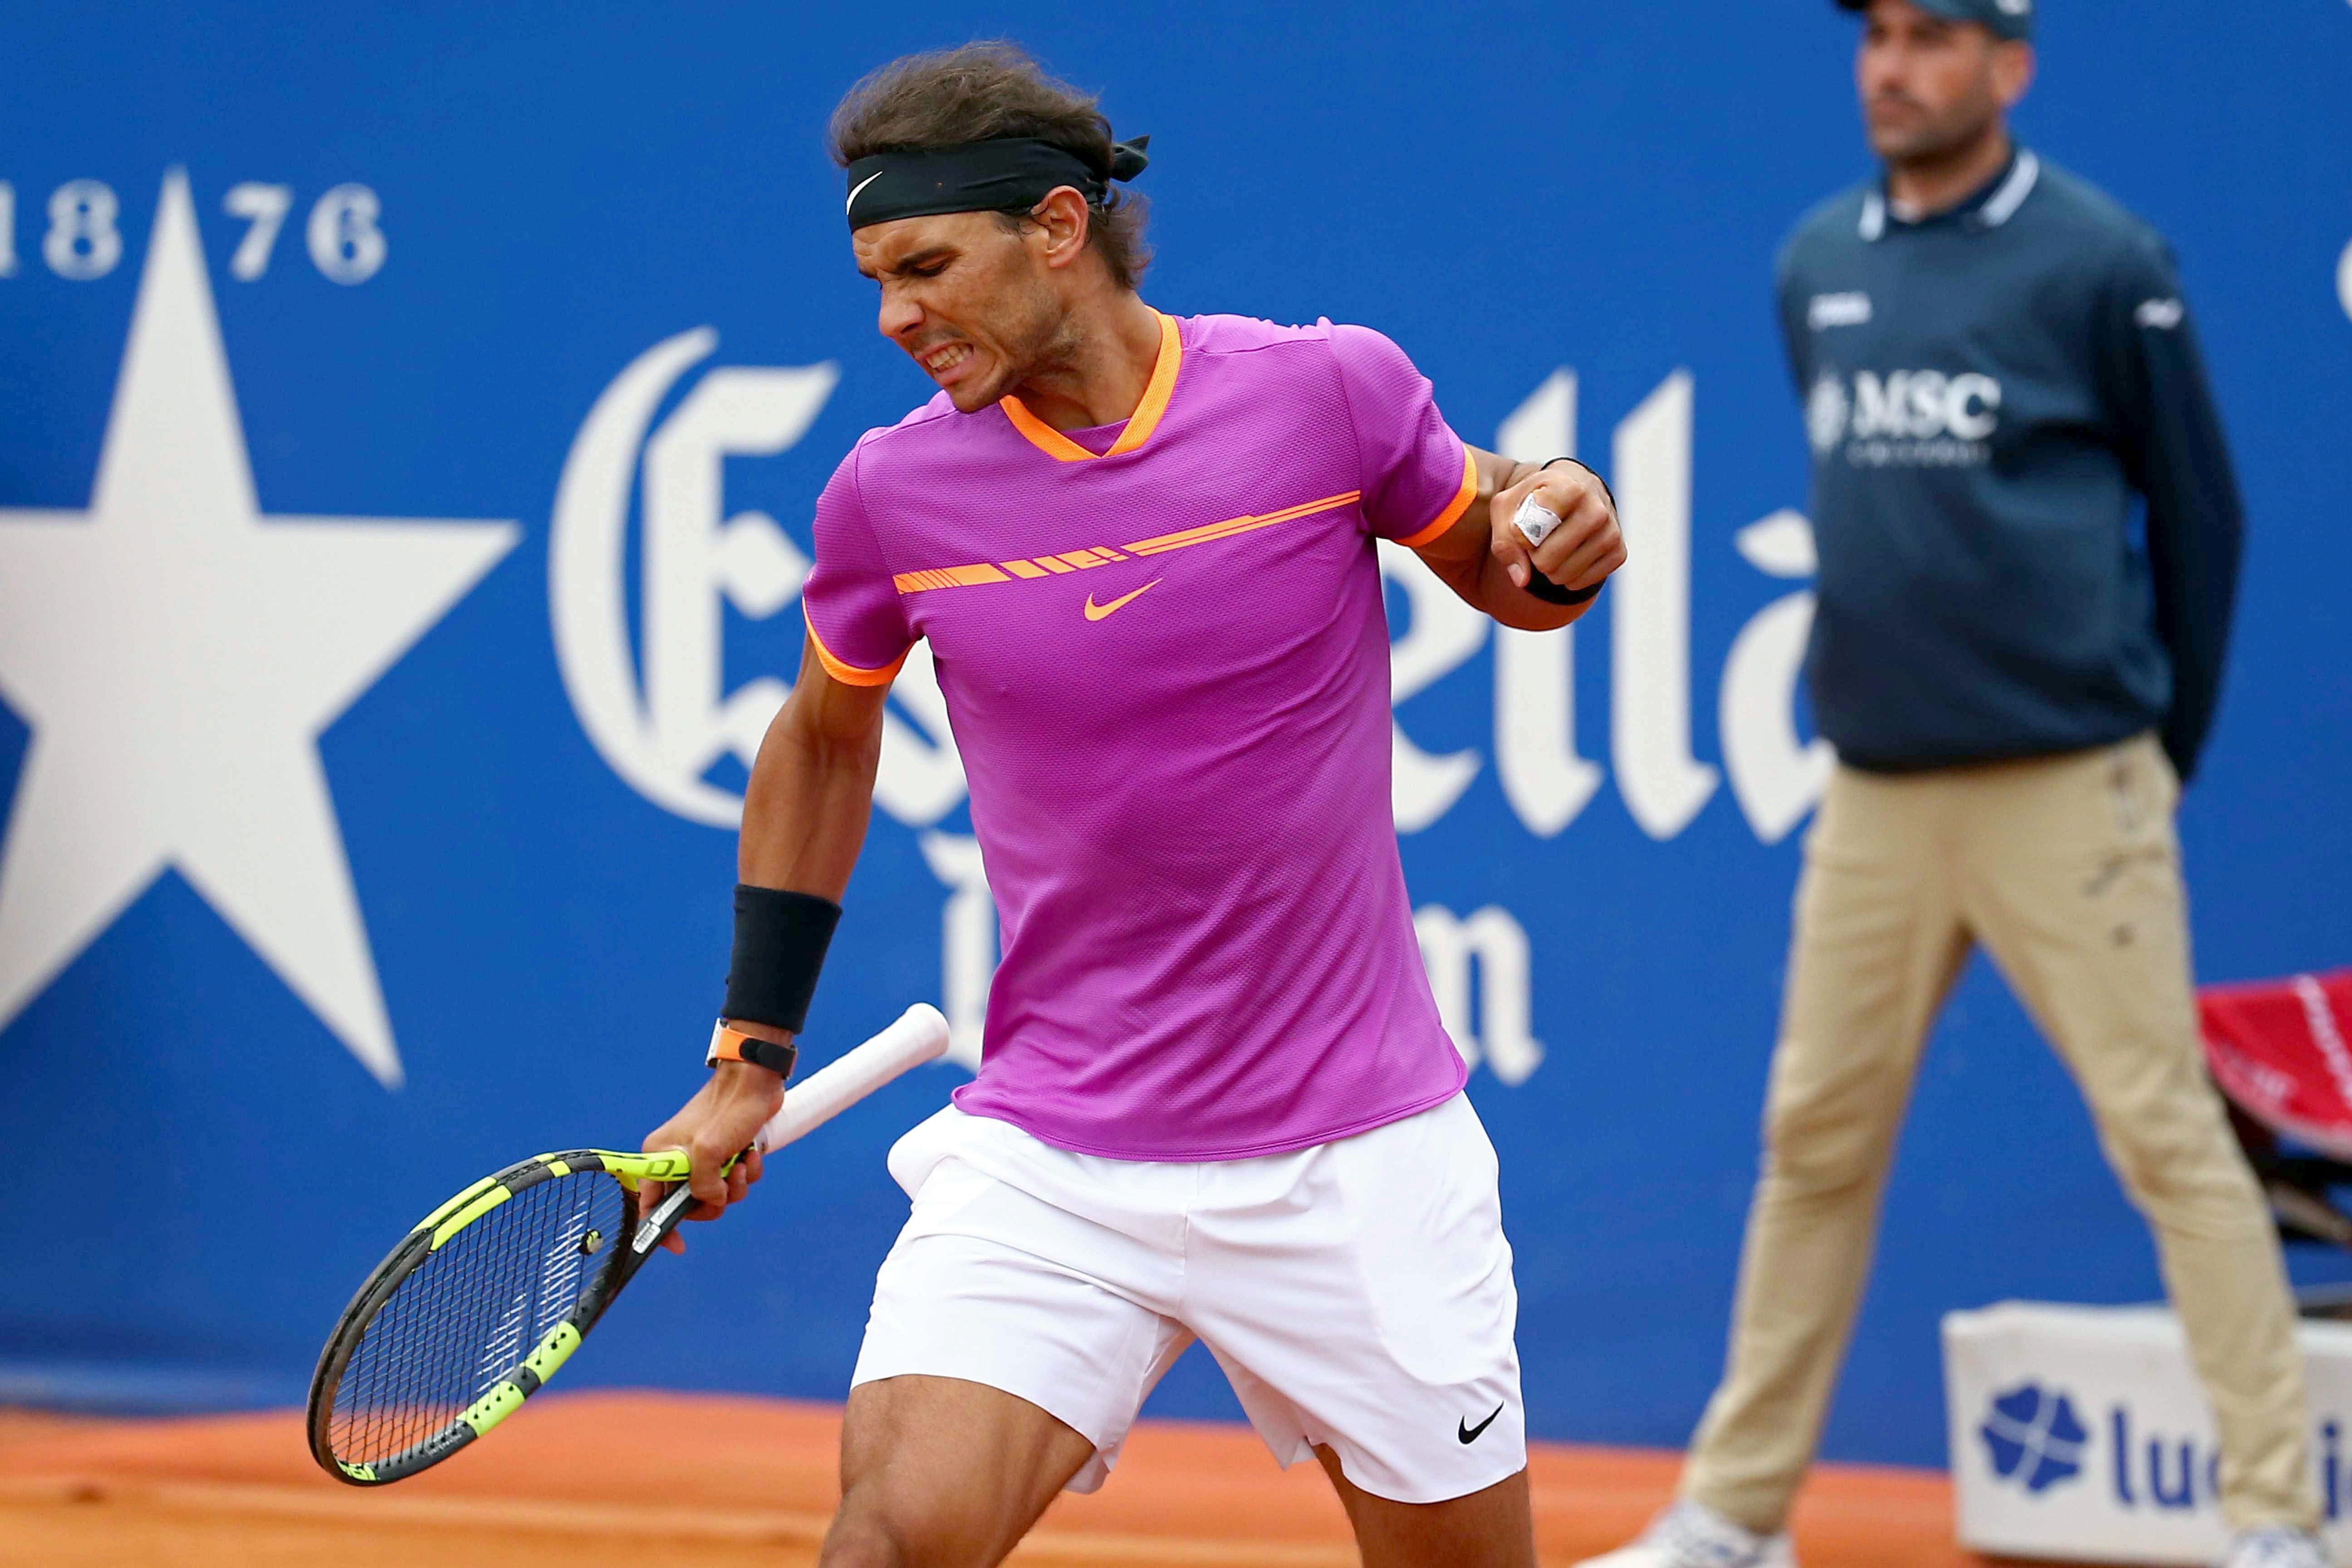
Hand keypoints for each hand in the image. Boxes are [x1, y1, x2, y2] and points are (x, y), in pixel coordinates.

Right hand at [638, 1058, 784, 1254]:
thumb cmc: (728, 1108)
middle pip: (688, 1204)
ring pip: (716, 1194)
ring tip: (742, 1164)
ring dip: (735, 1186)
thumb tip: (710, 1201)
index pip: (648, 1202)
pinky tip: (752, 1155)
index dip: (661, 1227)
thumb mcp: (708, 1151)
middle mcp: (676, 1159)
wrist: (756, 1081)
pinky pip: (733, 1180)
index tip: (679, 1244)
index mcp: (659, 1156)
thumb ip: (702, 1185)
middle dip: (712, 1201)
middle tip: (725, 1187)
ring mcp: (702, 1157)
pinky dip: (746, 1173)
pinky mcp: (725, 1154)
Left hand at [1489, 461, 1624, 596]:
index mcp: (1568, 488)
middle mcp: (1596, 508)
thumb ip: (1505, 541)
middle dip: (1535, 557)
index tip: (1524, 523)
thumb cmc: (1535, 499)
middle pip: (1548, 560)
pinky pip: (1582, 582)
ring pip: (1565, 575)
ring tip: (1554, 547)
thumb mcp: (1508, 508)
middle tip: (1539, 540)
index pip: (1533, 532)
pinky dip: (1568, 578)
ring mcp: (1611, 531)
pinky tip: (1569, 557)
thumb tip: (1521, 579)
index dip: (1520, 536)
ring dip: (1551, 569)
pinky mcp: (1619, 552)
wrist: (1575, 490)